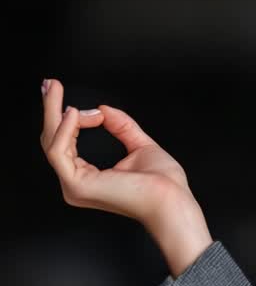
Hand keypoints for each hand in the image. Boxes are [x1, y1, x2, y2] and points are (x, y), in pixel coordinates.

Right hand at [40, 78, 212, 274]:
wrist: (175, 201)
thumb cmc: (165, 185)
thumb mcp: (140, 146)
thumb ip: (122, 127)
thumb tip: (103, 109)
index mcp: (88, 177)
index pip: (67, 144)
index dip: (73, 120)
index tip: (91, 108)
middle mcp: (76, 183)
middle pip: (54, 140)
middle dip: (51, 109)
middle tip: (51, 84)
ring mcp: (74, 185)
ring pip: (52, 142)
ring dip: (54, 112)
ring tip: (56, 90)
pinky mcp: (77, 184)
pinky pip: (59, 151)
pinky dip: (65, 129)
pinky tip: (75, 113)